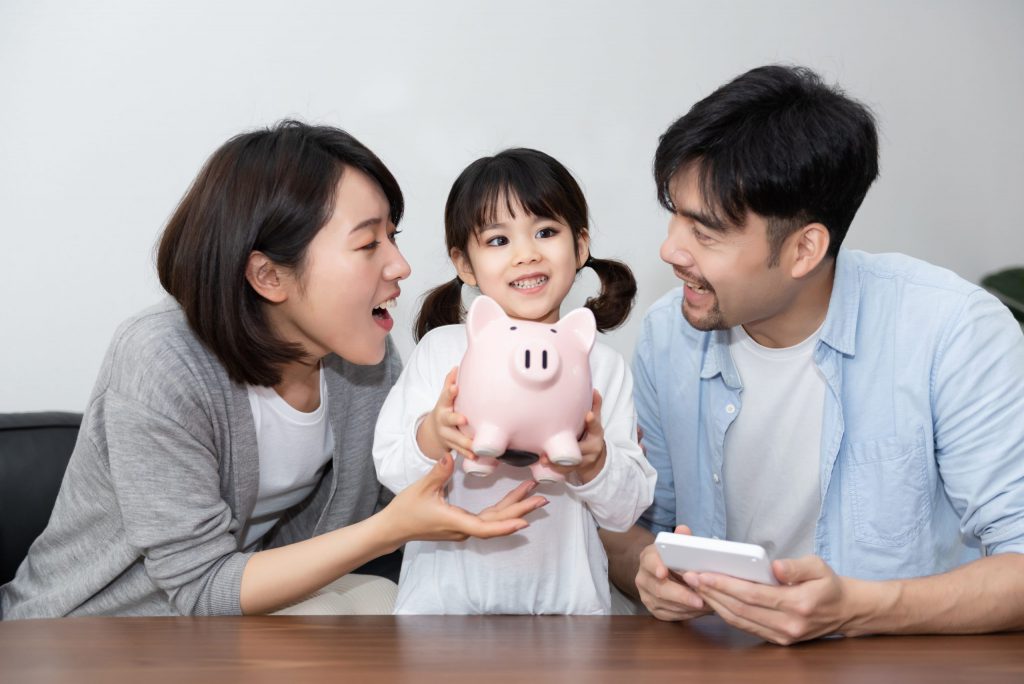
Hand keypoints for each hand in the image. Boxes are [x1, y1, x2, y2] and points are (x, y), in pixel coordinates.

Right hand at [383, 452, 547, 542]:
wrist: (394, 527)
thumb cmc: (406, 509)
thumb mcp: (421, 488)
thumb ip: (438, 473)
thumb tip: (451, 455)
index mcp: (455, 522)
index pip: (485, 527)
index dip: (505, 525)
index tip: (525, 521)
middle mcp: (463, 529)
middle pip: (496, 523)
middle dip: (520, 511)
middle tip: (541, 500)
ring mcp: (463, 528)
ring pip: (494, 520)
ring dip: (514, 509)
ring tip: (534, 497)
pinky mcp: (462, 524)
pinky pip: (487, 519)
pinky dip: (502, 510)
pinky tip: (514, 502)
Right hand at [416, 367, 476, 460]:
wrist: (433, 433)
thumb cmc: (445, 410)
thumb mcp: (444, 398)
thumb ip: (449, 383)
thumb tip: (456, 367)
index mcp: (443, 406)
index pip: (445, 397)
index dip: (450, 392)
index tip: (455, 388)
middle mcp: (443, 420)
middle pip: (448, 419)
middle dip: (455, 419)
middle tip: (463, 419)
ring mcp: (446, 434)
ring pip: (455, 438)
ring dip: (465, 442)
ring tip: (474, 445)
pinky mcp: (450, 446)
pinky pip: (459, 450)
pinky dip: (467, 453)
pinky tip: (476, 456)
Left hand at [540, 390, 607, 483]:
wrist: (595, 462)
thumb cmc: (592, 437)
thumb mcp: (595, 423)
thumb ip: (595, 407)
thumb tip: (594, 390)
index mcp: (596, 434)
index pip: (596, 426)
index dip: (592, 421)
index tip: (588, 415)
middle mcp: (592, 449)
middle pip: (581, 449)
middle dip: (570, 449)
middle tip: (557, 443)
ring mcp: (584, 461)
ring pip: (571, 464)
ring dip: (556, 463)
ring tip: (543, 459)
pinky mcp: (574, 470)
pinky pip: (564, 472)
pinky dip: (554, 470)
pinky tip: (542, 465)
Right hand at [636, 524, 712, 620]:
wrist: (660, 572)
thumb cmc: (673, 558)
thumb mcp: (675, 546)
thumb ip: (681, 539)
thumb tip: (683, 530)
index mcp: (648, 558)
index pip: (649, 561)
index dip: (655, 566)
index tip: (663, 572)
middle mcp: (643, 577)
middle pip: (659, 589)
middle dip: (681, 595)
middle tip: (700, 600)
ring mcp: (646, 595)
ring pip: (665, 605)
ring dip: (687, 607)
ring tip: (707, 606)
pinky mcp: (653, 609)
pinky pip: (669, 615)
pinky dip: (686, 614)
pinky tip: (699, 611)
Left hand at [684, 555, 855, 644]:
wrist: (845, 611)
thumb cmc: (828, 585)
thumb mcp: (818, 567)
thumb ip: (796, 566)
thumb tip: (775, 567)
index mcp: (798, 604)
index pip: (753, 594)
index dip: (725, 584)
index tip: (704, 573)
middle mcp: (788, 624)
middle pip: (741, 609)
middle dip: (712, 592)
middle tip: (690, 577)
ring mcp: (783, 635)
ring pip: (740, 620)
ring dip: (715, 604)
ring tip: (696, 586)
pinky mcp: (778, 640)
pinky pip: (746, 627)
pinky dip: (726, 613)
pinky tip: (713, 599)